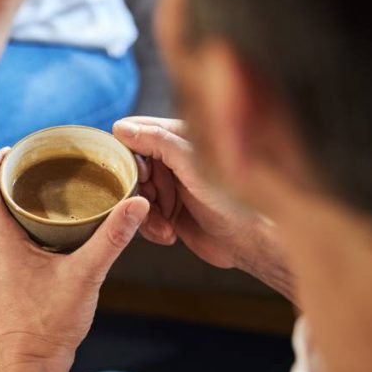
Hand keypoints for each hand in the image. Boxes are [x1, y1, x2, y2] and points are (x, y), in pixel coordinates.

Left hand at [0, 149, 149, 371]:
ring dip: (9, 199)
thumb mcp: (86, 275)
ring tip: (40, 186)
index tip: (17, 149)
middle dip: (7, 176)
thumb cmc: (50, 324)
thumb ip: (111, 238)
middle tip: (37, 162)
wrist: (31, 365)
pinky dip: (12, 221)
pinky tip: (40, 224)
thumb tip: (136, 203)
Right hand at [114, 117, 292, 297]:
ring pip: (133, 194)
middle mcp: (171, 159)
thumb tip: (122, 129)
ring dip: (144, 212)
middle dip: (137, 188)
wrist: (249, 242)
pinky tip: (169, 233)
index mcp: (179, 137)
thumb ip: (158, 142)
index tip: (142, 174)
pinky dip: (150, 227)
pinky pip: (141, 216)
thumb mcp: (192, 165)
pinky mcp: (167, 212)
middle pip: (130, 167)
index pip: (136, 132)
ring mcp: (168, 186)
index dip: (130, 153)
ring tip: (165, 223)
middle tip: (152, 202)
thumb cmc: (232, 200)